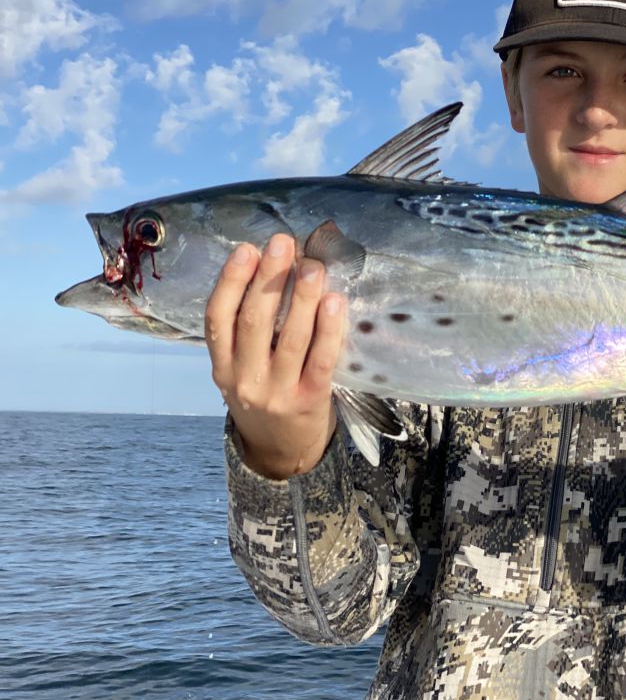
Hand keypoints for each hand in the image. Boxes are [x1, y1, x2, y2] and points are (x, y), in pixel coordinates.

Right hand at [206, 233, 345, 478]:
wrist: (282, 455)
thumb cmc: (266, 398)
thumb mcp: (241, 371)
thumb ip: (248, 334)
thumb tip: (273, 271)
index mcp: (222, 367)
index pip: (217, 318)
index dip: (231, 280)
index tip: (247, 248)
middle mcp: (244, 379)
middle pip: (253, 321)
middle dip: (269, 277)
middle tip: (284, 243)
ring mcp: (277, 392)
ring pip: (290, 337)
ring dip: (302, 296)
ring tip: (313, 266)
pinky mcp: (311, 400)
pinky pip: (321, 359)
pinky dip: (329, 329)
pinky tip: (335, 302)